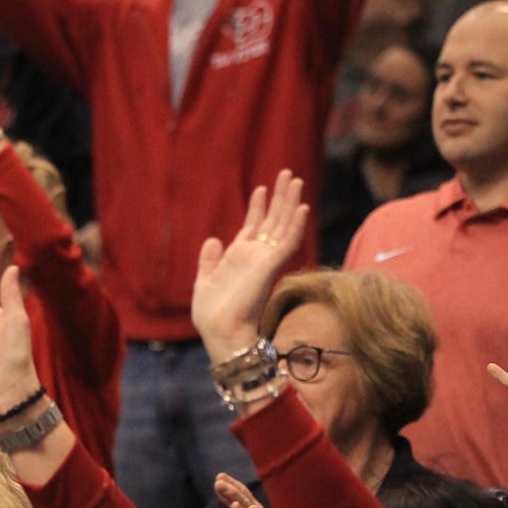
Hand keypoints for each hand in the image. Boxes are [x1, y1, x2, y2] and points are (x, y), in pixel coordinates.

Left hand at [190, 170, 306, 360]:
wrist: (220, 333)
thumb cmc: (212, 315)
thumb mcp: (205, 282)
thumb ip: (209, 261)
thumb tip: (212, 239)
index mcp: (240, 258)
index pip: (254, 226)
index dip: (258, 207)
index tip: (261, 188)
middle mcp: (256, 256)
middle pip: (273, 220)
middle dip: (280, 197)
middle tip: (288, 174)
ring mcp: (265, 261)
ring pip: (283, 226)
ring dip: (291, 203)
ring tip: (296, 179)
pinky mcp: (270, 267)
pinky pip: (287, 243)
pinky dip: (295, 226)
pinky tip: (302, 207)